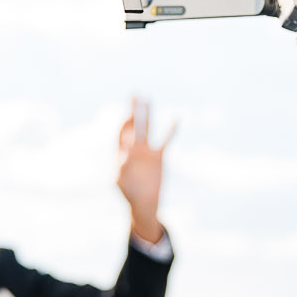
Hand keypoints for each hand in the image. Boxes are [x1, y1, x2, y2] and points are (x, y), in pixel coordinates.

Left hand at [116, 97, 174, 241]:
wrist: (144, 202)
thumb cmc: (129, 194)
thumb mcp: (121, 183)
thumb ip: (120, 170)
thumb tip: (123, 157)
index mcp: (120, 153)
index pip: (120, 134)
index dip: (123, 125)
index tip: (127, 118)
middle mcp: (133, 148)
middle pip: (133, 125)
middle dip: (133, 111)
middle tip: (133, 94)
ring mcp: (146, 151)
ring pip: (147, 128)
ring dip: (147, 114)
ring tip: (147, 99)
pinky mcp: (158, 156)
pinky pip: (165, 140)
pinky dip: (171, 130)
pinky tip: (176, 117)